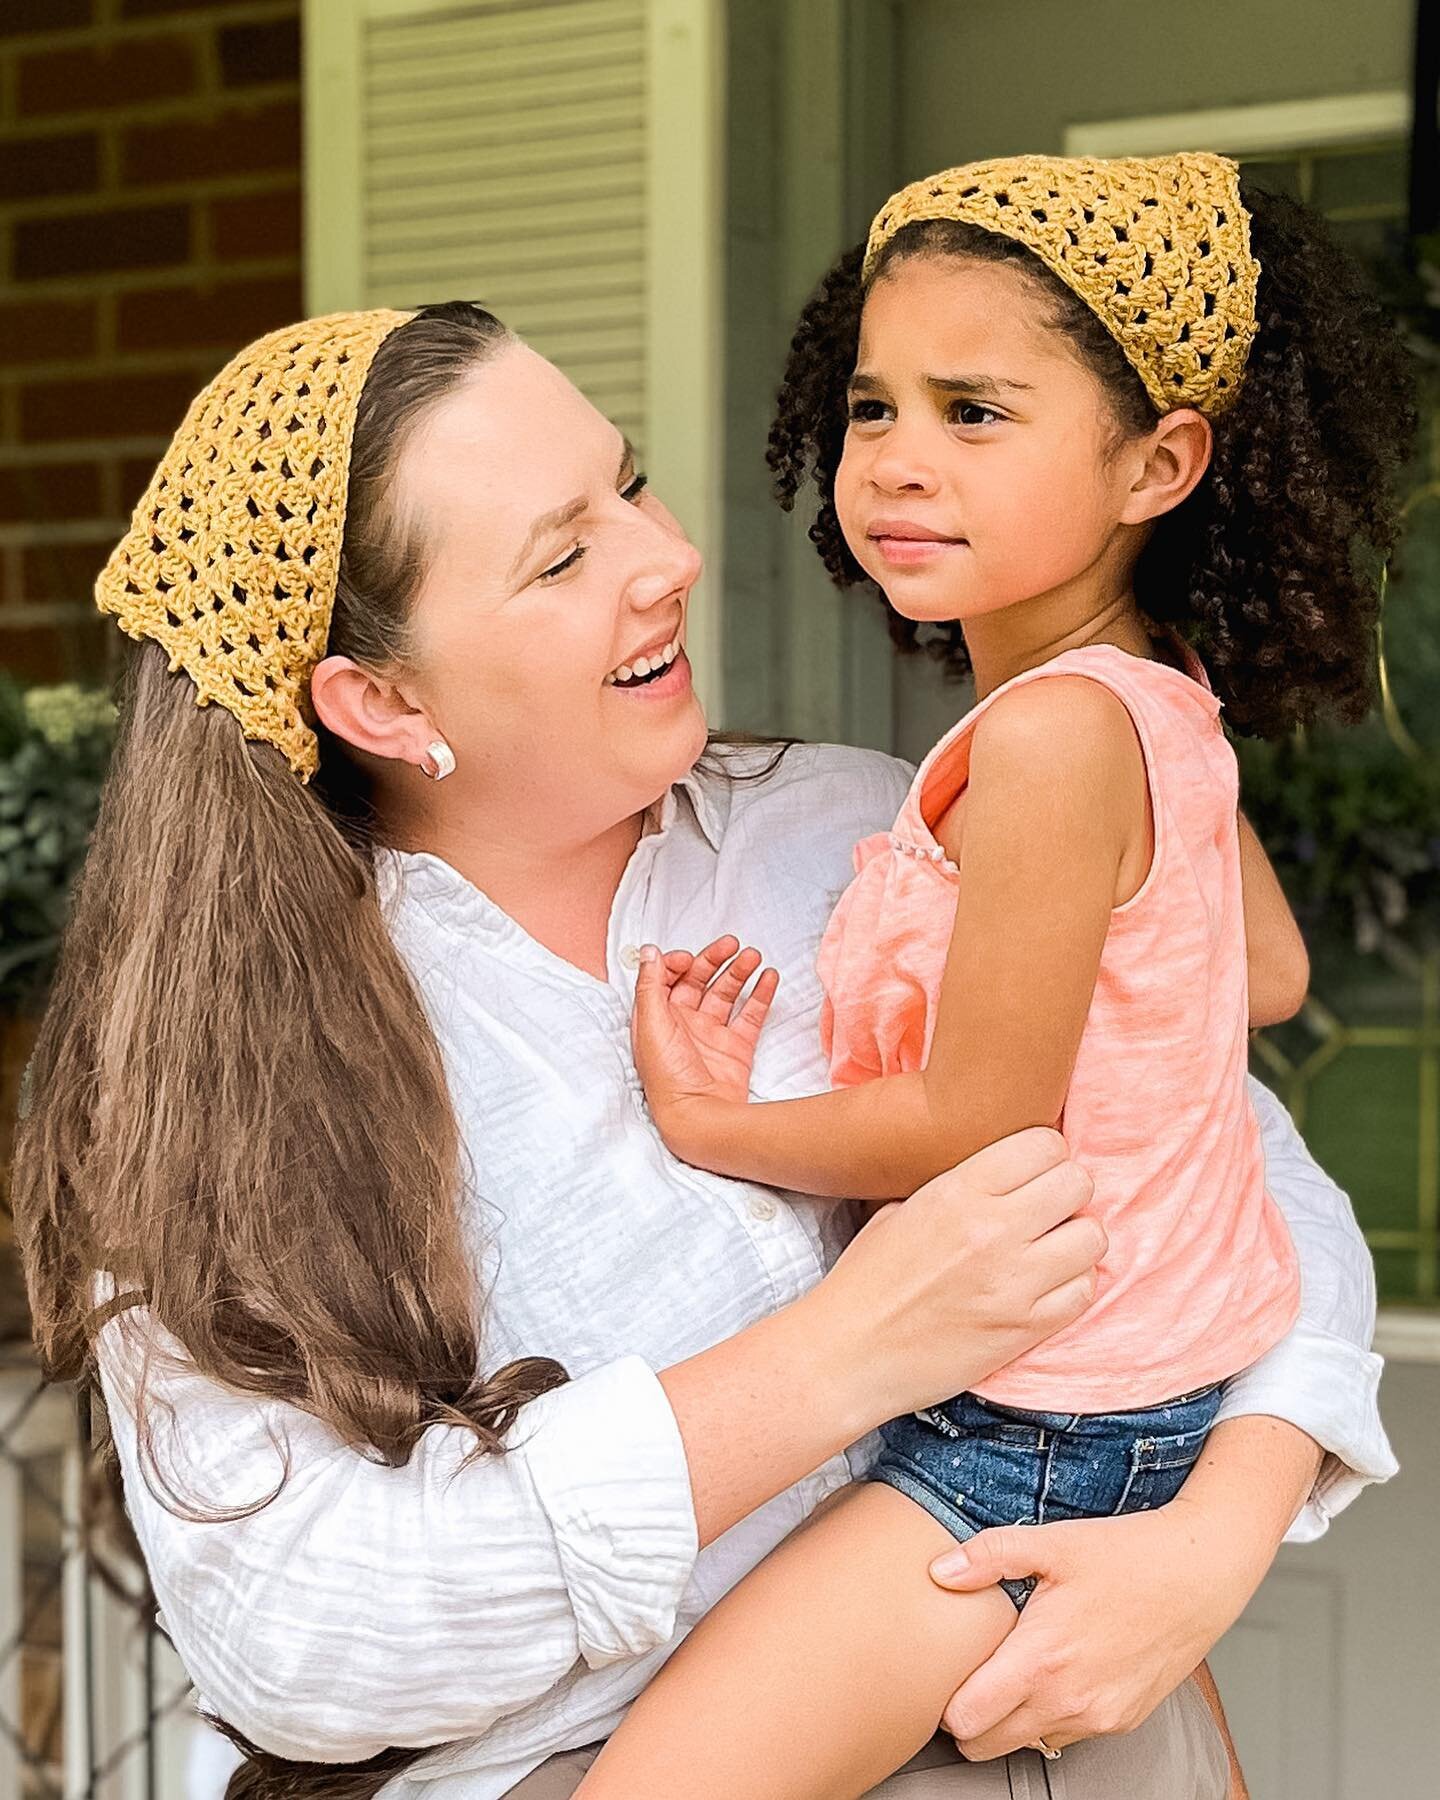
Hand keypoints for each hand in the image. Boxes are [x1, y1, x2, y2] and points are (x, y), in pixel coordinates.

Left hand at [631, 938, 778, 1124]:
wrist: (700, 1119)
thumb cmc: (668, 1078)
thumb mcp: (650, 1025)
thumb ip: (650, 984)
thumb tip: (648, 951)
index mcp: (657, 1019)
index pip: (666, 979)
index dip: (678, 963)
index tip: (691, 959)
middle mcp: (683, 1025)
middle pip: (698, 981)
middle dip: (714, 960)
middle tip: (732, 945)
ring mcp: (711, 1036)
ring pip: (726, 993)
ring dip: (739, 972)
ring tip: (754, 956)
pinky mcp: (737, 1049)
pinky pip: (750, 1014)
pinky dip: (761, 994)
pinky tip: (769, 977)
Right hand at [812, 1128, 1103, 1430]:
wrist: (849, 1354)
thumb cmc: (866, 1280)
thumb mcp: (900, 1209)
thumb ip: (959, 1186)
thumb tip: (1008, 1173)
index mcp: (957, 1192)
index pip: (1044, 1143)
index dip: (1044, 1154)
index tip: (1031, 1171)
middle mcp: (992, 1230)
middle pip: (1077, 1182)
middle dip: (1066, 1191)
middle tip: (1045, 1208)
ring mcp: (1014, 1282)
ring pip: (1093, 1236)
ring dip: (1075, 1238)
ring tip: (1049, 1248)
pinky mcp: (1026, 1328)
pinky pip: (1085, 1291)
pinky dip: (1072, 1285)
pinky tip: (1045, 1286)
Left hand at [928, 1494, 1267, 1758]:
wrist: (1199, 1574)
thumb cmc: (1127, 1555)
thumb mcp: (1052, 1543)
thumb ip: (988, 1556)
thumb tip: (940, 1572)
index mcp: (1041, 1661)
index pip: (966, 1721)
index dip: (945, 1700)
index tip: (947, 1671)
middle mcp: (1068, 1702)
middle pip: (987, 1746)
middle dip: (970, 1718)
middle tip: (974, 1673)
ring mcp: (1097, 1718)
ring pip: (1027, 1744)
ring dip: (1011, 1720)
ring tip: (1015, 1668)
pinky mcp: (1121, 1721)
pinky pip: (1066, 1736)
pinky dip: (1050, 1715)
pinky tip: (1056, 1672)